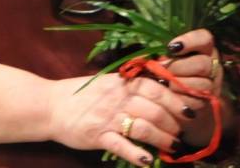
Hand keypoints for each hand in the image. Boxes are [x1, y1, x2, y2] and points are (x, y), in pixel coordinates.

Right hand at [45, 71, 189, 166]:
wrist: (50, 105)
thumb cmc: (82, 94)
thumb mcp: (109, 81)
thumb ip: (133, 81)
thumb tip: (163, 79)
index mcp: (122, 82)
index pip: (157, 88)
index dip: (176, 99)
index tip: (189, 109)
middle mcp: (117, 98)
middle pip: (155, 109)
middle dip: (173, 122)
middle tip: (181, 131)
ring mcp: (107, 117)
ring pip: (143, 128)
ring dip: (162, 139)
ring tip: (171, 146)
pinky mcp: (98, 136)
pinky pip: (122, 146)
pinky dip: (137, 154)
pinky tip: (148, 161)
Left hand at [162, 28, 239, 148]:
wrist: (181, 100)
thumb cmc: (170, 72)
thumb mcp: (168, 58)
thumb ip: (163, 54)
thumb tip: (150, 56)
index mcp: (204, 48)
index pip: (205, 38)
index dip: (190, 41)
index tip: (171, 47)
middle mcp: (212, 65)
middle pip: (203, 64)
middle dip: (179, 67)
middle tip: (163, 69)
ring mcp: (213, 84)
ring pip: (202, 84)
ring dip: (180, 85)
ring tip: (166, 84)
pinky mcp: (209, 102)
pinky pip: (198, 102)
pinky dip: (182, 99)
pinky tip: (171, 96)